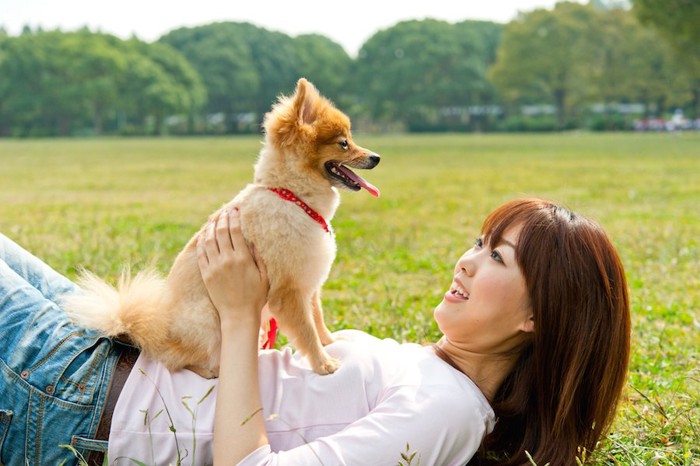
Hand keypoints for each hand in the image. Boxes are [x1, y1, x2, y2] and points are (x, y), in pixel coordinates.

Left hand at [197, 208, 268, 328]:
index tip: (234, 210)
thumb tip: (253, 242)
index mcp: (243, 258)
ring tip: (213, 220)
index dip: (234, 218)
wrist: (238, 315)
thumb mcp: (264, 276)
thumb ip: (259, 257)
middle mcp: (227, 260)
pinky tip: (203, 236)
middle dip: (222, 218)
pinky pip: (201, 253)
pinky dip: (201, 242)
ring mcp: (214, 267)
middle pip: (221, 232)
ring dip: (210, 228)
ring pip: (209, 240)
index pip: (236, 231)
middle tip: (224, 211)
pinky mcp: (206, 274)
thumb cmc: (255, 297)